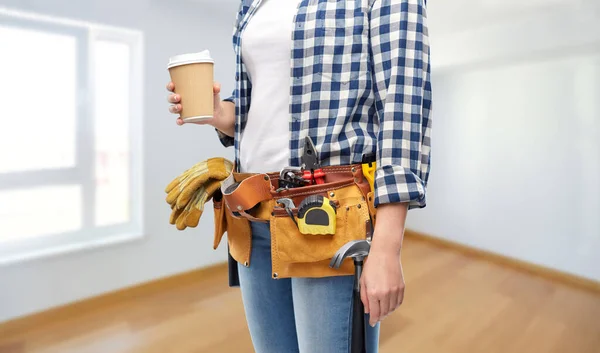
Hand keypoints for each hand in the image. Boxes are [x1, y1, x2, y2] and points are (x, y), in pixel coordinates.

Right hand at [166, 81, 223, 126]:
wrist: (216, 112)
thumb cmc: (212, 98)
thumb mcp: (214, 92)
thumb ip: (215, 87)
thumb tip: (216, 87)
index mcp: (184, 91)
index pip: (172, 87)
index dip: (170, 86)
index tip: (172, 85)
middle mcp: (180, 100)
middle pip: (170, 98)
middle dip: (172, 97)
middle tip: (178, 97)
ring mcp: (182, 110)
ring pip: (172, 109)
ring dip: (173, 108)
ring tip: (180, 107)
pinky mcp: (186, 118)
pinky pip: (179, 120)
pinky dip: (179, 121)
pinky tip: (181, 121)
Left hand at [359, 202, 408, 326]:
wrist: (385, 254)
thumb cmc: (372, 265)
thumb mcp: (363, 281)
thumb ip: (364, 297)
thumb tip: (367, 309)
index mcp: (373, 293)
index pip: (374, 313)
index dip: (373, 320)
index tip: (372, 322)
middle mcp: (385, 294)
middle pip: (384, 313)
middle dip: (379, 317)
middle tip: (376, 317)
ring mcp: (394, 291)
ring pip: (392, 309)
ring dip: (387, 312)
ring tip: (383, 311)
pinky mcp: (401, 288)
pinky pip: (399, 302)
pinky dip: (394, 306)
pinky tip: (390, 304)